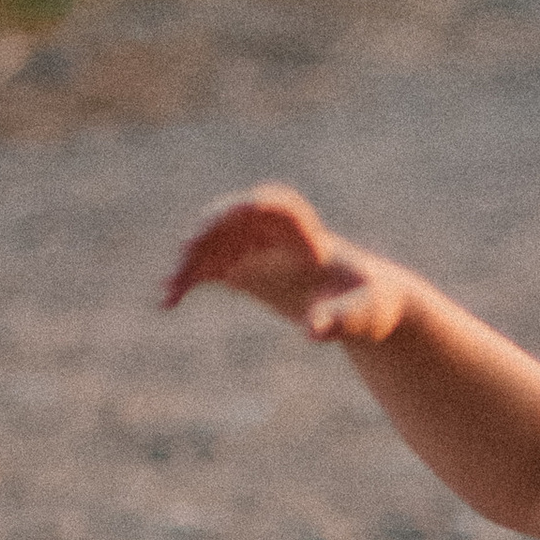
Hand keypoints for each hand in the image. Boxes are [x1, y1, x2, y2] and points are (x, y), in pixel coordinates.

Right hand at [161, 184, 414, 342]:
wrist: (361, 308)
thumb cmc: (371, 305)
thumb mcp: (364, 314)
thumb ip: (341, 320)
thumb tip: (313, 333)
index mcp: (309, 231)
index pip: (279, 206)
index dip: (259, 211)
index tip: (240, 224)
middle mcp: (274, 233)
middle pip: (233, 219)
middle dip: (211, 234)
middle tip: (191, 255)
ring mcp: (253, 249)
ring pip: (212, 244)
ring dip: (190, 264)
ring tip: (170, 293)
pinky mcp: (240, 269)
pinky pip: (207, 268)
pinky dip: (187, 281)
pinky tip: (168, 303)